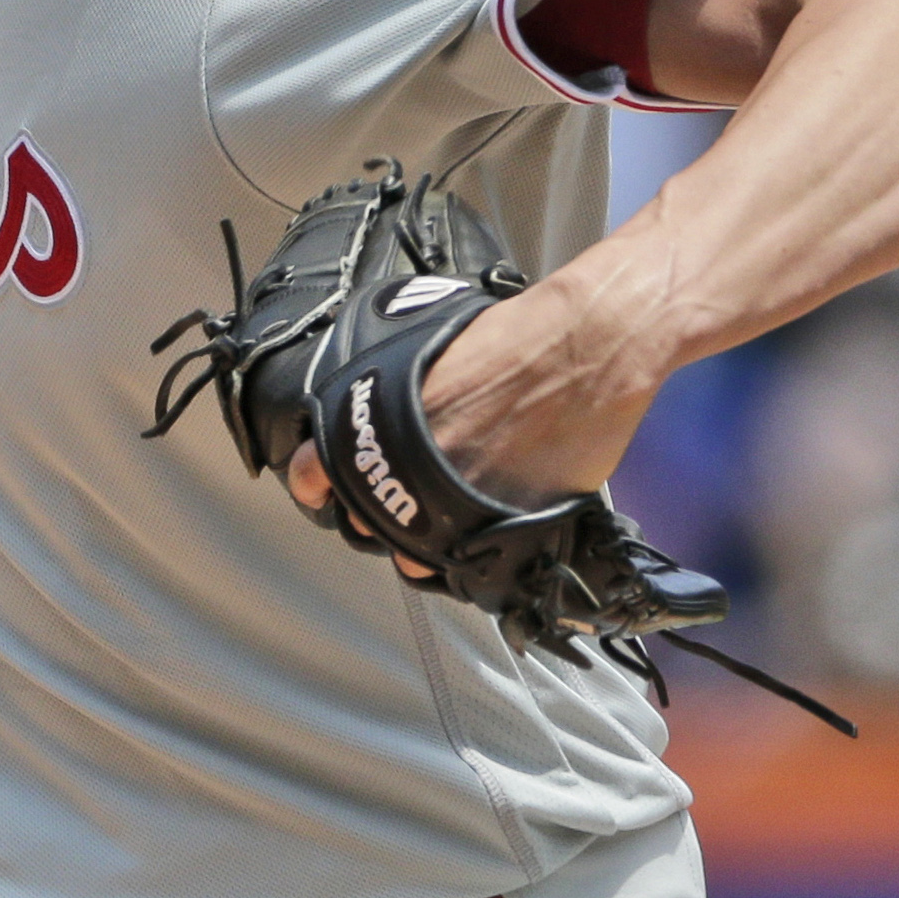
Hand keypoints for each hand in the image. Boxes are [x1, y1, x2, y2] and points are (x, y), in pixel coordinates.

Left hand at [284, 279, 660, 577]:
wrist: (583, 348)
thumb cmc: (514, 334)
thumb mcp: (423, 341)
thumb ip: (389, 382)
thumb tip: (379, 398)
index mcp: (377, 418)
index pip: (315, 471)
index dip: (318, 481)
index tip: (322, 485)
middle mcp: (406, 469)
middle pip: (362, 521)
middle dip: (371, 516)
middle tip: (391, 501)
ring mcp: (451, 506)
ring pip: (411, 553)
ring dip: (417, 544)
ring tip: (435, 525)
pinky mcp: (501, 529)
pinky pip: (468, 563)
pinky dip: (468, 555)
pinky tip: (476, 534)